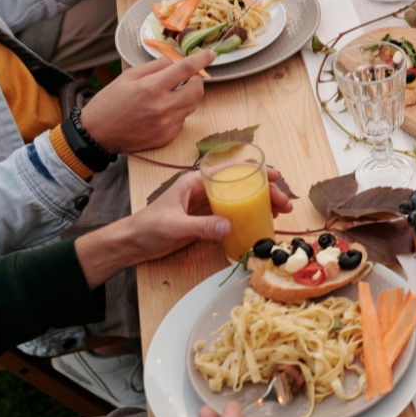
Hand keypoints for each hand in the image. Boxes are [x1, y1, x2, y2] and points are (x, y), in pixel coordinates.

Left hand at [75, 168, 293, 288]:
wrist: (131, 244)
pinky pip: (233, 215)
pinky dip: (249, 217)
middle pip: (240, 185)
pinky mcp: (206, 221)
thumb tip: (230, 226)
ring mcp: (206, 206)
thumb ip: (201, 226)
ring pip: (240, 200)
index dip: (254, 171)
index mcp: (194, 183)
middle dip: (264, 191)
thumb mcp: (174, 226)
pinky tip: (262, 223)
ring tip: (280, 213)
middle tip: (285, 204)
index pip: (230, 171)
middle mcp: (203, 191)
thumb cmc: (146, 228)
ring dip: (260, 204)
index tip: (275, 177)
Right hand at [80, 51, 215, 153]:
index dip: (201, 59)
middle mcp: (163, 107)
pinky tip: (160, 112)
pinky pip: (182, 120)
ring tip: (168, 95)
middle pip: (197, 90)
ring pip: (191, 105)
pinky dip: (176, 112)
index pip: (186, 69)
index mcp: (152, 87)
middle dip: (197, 80)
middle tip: (188, 77)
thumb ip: (156, 67)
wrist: (97, 134)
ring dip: (186, 97)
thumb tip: (177, 61)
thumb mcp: (129, 76)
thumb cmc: (110, 101)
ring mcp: (167, 124)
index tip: (210, 55)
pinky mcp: (167, 136)